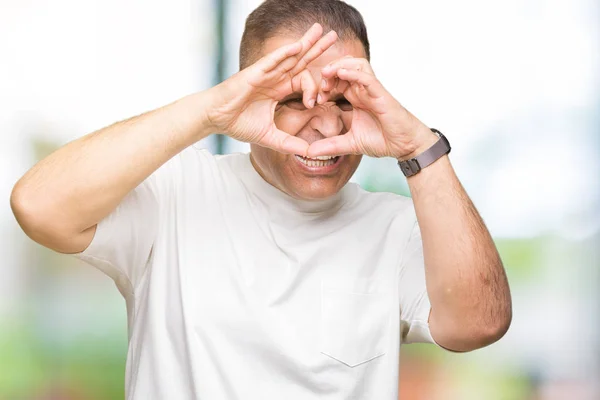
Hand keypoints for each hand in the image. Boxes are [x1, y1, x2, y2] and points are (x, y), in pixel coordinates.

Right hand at [205, 23, 337, 155]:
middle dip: (317, 48)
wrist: (216, 118)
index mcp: (279, 90)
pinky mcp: (255, 73)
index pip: (303, 80)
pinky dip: (285, 52)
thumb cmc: (237, 123)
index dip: (314, 88)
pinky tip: (298, 45)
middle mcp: (275, 78)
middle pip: (301, 60)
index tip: (314, 103)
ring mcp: (266, 73)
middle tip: (334, 35)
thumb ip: (289, 143)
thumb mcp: (269, 136)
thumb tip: (309, 152)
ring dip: (306, 42)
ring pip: (290, 55)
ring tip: (321, 30)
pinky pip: (273, 60)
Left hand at [306, 57, 438, 159]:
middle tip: (319, 86)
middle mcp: (363, 90)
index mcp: (355, 97)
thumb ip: (330, 146)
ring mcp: (372, 90)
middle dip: (328, 72)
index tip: (314, 99)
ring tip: (327, 75)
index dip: (323, 85)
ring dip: (339, 66)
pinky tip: (341, 74)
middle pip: (343, 67)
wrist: (403, 145)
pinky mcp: (381, 93)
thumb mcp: (349, 143)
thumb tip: (308, 152)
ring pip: (355, 64)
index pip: (336, 81)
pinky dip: (354, 72)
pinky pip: (367, 77)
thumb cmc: (382, 139)